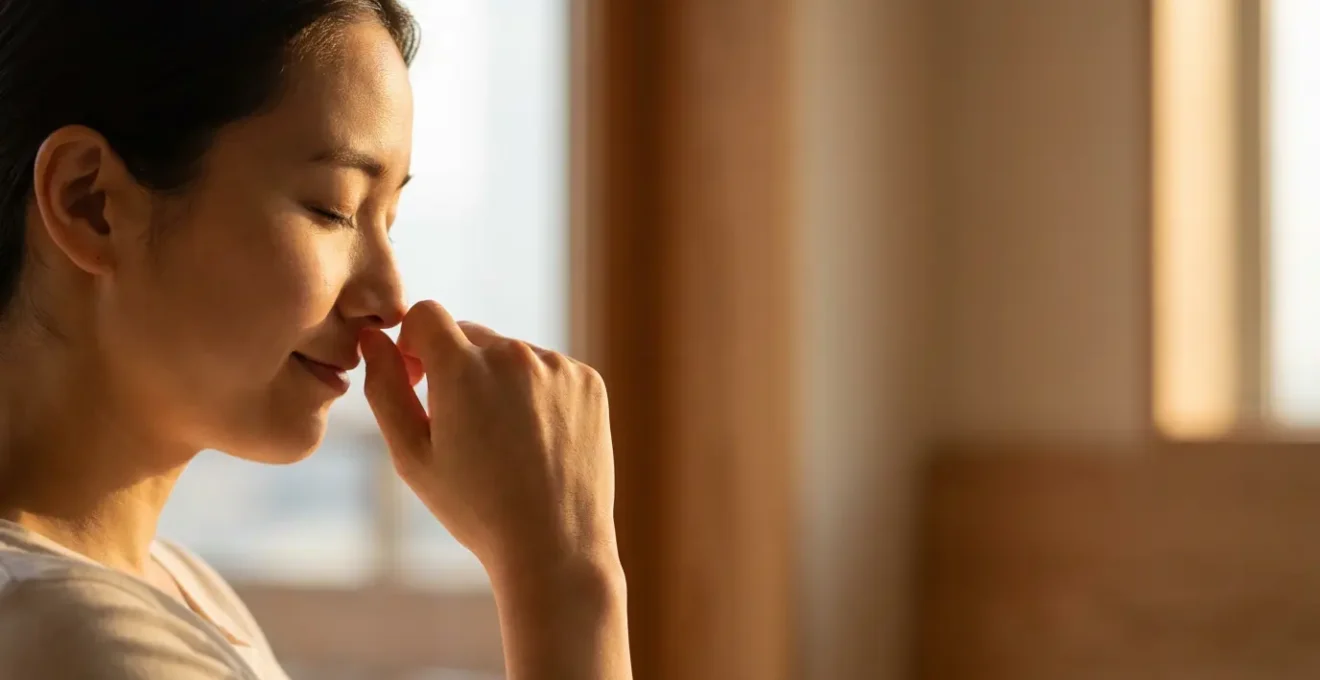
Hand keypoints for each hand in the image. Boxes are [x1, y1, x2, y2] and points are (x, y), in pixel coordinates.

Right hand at [358, 301, 618, 578]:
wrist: (555, 546)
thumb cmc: (475, 508)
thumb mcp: (412, 456)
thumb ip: (385, 388)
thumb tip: (374, 338)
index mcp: (463, 369)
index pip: (426, 314)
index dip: (414, 343)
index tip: (420, 380)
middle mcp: (514, 355)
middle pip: (470, 335)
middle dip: (458, 367)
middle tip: (464, 429)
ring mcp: (557, 366)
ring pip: (513, 355)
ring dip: (500, 382)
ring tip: (507, 444)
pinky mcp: (589, 382)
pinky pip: (550, 371)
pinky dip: (539, 394)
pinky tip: (539, 442)